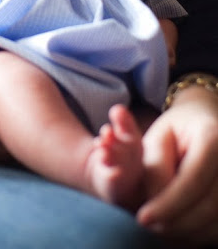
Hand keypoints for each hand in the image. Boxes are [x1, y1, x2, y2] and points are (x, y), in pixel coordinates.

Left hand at [137, 85, 217, 244]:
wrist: (206, 121)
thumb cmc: (177, 129)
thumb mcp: (159, 136)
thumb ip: (155, 166)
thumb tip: (153, 203)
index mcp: (213, 137)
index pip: (193, 181)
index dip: (168, 204)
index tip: (143, 218)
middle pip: (208, 207)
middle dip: (175, 222)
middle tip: (149, 226)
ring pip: (216, 222)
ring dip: (186, 231)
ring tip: (161, 226)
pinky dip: (199, 232)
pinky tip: (180, 225)